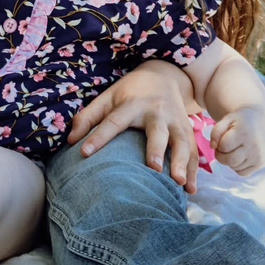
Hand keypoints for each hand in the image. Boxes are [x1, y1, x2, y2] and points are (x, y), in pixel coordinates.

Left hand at [68, 62, 198, 192]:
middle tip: (153, 168)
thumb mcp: (107, 97)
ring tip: (178, 181)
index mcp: (132, 104)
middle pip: (157, 131)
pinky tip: (189, 190)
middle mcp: (156, 112)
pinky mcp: (187, 131)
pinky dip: (193, 171)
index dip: (99, 137)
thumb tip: (70, 141)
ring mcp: (175, 122)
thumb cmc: (130, 92)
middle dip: (156, 149)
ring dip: (181, 161)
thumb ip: (88, 117)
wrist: (163, 74)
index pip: (113, 121)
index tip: (84, 153)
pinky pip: (193, 151)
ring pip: (182, 142)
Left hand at [210, 107, 264, 175]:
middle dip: (220, 156)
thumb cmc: (240, 121)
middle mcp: (252, 146)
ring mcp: (257, 156)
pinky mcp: (259, 164)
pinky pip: (242, 172)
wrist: (259, 122)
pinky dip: (236, 167)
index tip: (220, 140)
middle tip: (222, 149)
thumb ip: (216, 131)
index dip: (218, 144)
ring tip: (232, 150)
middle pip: (229, 160)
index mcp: (243, 132)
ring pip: (234, 167)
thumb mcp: (227, 120)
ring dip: (228, 161)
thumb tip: (212, 147)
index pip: (223, 146)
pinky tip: (238, 156)